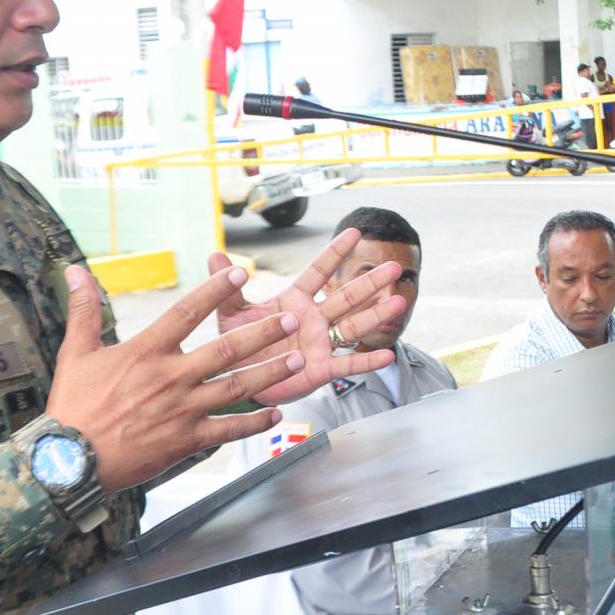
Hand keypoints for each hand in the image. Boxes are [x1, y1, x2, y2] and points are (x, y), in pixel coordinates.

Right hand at [48, 265, 315, 492]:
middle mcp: (171, 378)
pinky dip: (254, 423)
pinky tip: (275, 414)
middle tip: (292, 319)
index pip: (186, 313)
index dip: (214, 291)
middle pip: (225, 350)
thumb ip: (84, 309)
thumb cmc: (73, 405)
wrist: (70, 461)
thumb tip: (74, 269)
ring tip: (297, 361)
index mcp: (146, 352)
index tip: (240, 273)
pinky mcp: (187, 440)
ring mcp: (183, 410)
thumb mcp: (76, 352)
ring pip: (236, 388)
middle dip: (263, 333)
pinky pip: (228, 429)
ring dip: (269, 373)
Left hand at [207, 229, 408, 403]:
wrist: (237, 381)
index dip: (335, 252)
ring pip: (354, 325)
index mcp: (294, 300)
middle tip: (395, 266)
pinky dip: (367, 361)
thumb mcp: (231, 315)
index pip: (319, 272)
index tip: (354, 232)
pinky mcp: (321, 369)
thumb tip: (215, 255)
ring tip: (400, 301)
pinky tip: (387, 356)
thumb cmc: (237, 345)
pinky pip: (347, 363)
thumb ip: (228, 287)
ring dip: (377, 314)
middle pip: (347, 296)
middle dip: (370, 281)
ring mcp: (320, 343)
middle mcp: (313, 319)